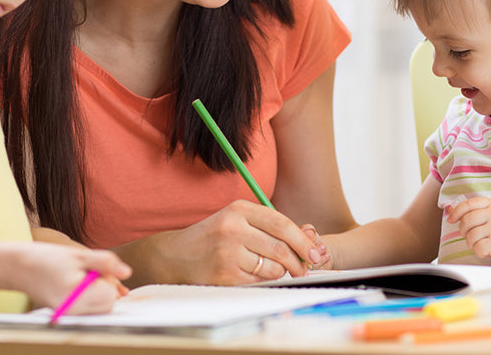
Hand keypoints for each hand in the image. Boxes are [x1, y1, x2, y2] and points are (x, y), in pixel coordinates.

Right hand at [17, 243, 131, 313]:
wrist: (19, 267)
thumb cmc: (47, 258)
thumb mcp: (79, 254)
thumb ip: (105, 263)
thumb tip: (127, 272)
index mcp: (77, 297)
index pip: (110, 294)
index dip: (108, 278)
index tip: (93, 267)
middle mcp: (73, 311)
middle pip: (107, 303)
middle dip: (104, 285)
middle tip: (87, 270)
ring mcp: (69, 315)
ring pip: (99, 306)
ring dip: (97, 291)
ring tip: (79, 276)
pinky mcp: (66, 314)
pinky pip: (89, 308)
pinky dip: (89, 296)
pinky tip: (76, 284)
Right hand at [147, 200, 326, 285]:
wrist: (175, 255)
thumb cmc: (213, 237)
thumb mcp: (239, 221)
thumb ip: (272, 226)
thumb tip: (310, 235)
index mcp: (239, 209)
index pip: (282, 224)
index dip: (303, 240)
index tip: (315, 252)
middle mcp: (233, 228)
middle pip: (281, 247)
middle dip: (299, 261)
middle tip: (304, 268)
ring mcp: (228, 252)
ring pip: (273, 267)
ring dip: (280, 272)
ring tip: (272, 269)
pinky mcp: (225, 274)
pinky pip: (259, 281)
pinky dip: (264, 281)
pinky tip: (254, 275)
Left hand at [448, 197, 490, 266]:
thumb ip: (475, 211)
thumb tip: (449, 209)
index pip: (469, 204)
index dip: (457, 212)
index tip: (451, 219)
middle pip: (467, 220)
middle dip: (463, 230)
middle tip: (468, 235)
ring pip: (470, 236)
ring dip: (471, 243)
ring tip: (480, 244)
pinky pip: (477, 248)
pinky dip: (478, 251)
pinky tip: (485, 251)